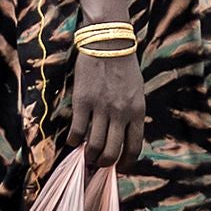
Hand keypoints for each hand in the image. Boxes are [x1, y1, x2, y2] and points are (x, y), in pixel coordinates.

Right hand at [66, 40, 144, 170]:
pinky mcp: (82, 102)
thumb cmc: (124, 67)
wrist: (108, 42)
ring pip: (94, 145)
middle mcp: (120, 113)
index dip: (125, 163)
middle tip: (98, 164)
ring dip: (89, 156)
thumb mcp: (137, 92)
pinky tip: (73, 141)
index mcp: (137, 112)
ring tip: (86, 155)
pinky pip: (77, 131)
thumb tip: (123, 137)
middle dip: (104, 164)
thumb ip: (131, 114)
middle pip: (112, 152)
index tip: (118, 167)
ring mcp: (101, 108)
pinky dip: (74, 141)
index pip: (134, 147)